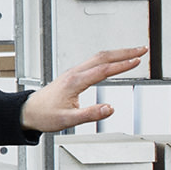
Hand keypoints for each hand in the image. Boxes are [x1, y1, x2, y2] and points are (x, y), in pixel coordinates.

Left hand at [23, 45, 143, 132]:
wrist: (29, 112)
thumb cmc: (45, 115)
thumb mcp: (68, 119)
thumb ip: (90, 115)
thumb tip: (110, 109)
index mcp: (75, 81)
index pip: (103, 70)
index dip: (122, 65)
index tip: (137, 61)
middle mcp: (74, 73)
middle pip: (103, 57)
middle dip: (124, 52)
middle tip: (142, 50)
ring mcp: (73, 72)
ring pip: (98, 57)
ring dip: (117, 53)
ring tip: (134, 53)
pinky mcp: (73, 75)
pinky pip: (94, 62)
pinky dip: (108, 58)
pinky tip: (115, 61)